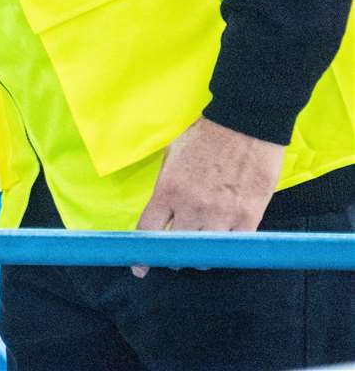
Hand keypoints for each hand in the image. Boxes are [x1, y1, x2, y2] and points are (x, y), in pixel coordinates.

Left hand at [131, 117, 284, 277]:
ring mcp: (221, 214)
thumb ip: (166, 189)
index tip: (140, 266)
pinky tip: (223, 243)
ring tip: (202, 247)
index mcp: (168, 190)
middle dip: (173, 256)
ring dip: (200, 255)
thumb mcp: (172, 158)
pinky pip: (234, 247)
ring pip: (205, 254)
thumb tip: (162, 214)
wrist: (244, 123)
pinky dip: (227, 248)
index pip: (148, 232)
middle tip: (176, 255)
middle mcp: (191, 207)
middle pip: (177, 249)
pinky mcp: (248, 216)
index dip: (143, 253)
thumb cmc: (205, 136)